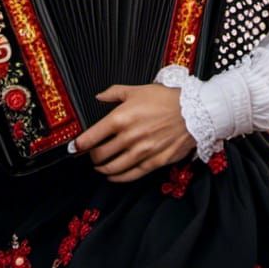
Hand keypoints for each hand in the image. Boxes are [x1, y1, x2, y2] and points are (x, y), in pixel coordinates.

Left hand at [73, 82, 195, 182]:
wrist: (194, 112)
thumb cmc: (166, 99)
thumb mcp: (137, 90)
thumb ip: (114, 93)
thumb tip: (98, 97)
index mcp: (121, 118)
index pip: (92, 136)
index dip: (79, 145)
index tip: (74, 148)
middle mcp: (128, 137)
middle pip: (100, 154)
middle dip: (91, 156)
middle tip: (90, 155)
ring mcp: (141, 152)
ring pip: (113, 167)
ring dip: (102, 169)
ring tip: (99, 167)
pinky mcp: (153, 163)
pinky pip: (131, 175)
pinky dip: (118, 178)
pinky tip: (113, 176)